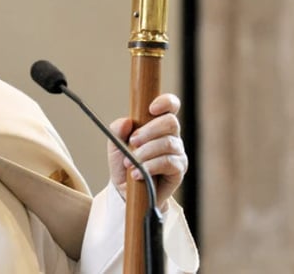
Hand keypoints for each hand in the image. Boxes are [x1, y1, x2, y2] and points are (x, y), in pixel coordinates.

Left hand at [107, 93, 186, 210]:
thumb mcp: (115, 144)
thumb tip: (127, 122)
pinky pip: (168, 162)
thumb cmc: (124, 162)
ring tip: (129, 163)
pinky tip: (137, 173)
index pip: (171, 105)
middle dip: (149, 131)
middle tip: (132, 142)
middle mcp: (171, 136)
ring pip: (168, 143)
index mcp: (158, 124)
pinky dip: (150, 166)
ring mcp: (177, 152)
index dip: (165, 102)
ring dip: (145, 152)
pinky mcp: (178, 170)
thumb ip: (117, 130)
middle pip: (171, 122)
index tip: (151, 108)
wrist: (125, 190)